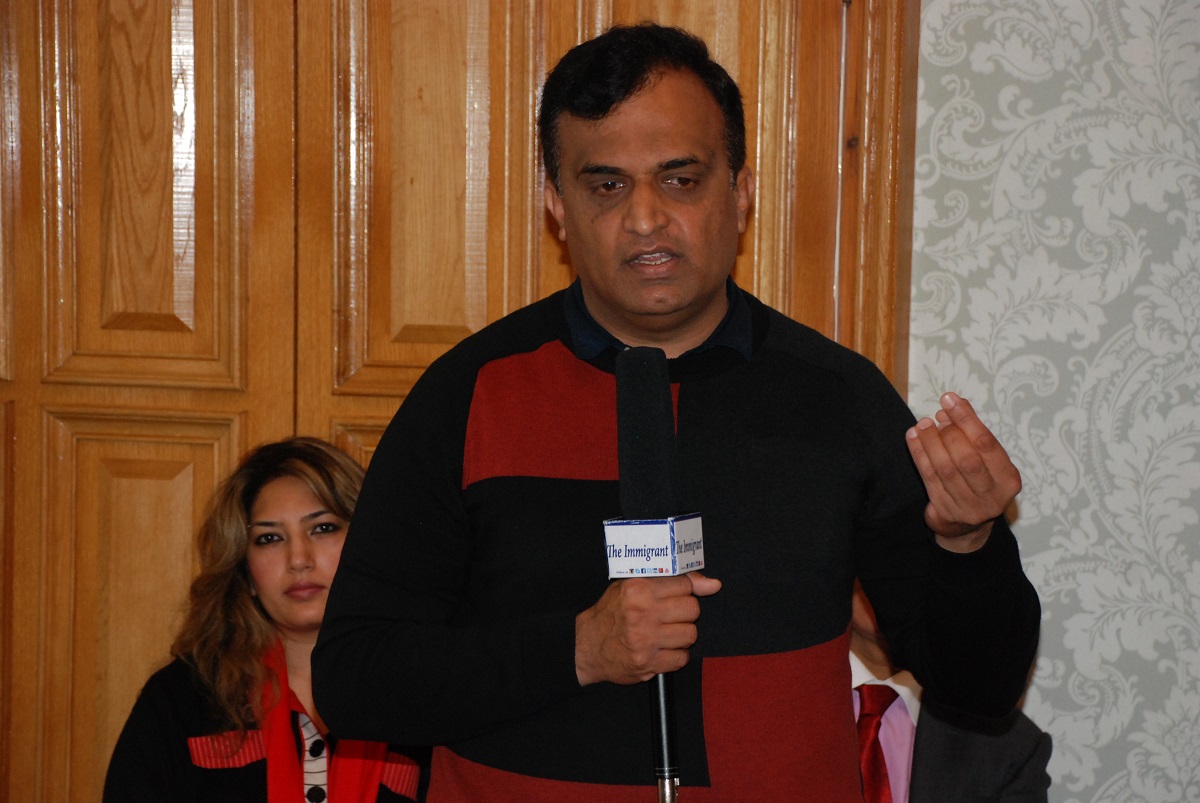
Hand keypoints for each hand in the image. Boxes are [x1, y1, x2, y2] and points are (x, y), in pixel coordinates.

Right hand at [574, 572, 720, 685]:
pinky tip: (663, 649)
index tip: (675, 596)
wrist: (586, 647)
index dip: (683, 591)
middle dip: (685, 613)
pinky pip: (681, 658)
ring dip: (682, 635)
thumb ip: (673, 582)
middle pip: (691, 609)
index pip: (684, 585)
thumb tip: (713, 584)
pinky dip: (676, 655)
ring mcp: (645, 640)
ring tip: (666, 633)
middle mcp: (642, 613)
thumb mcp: (633, 586)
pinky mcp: (647, 663)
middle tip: (670, 616)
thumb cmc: (610, 614)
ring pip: (690, 634)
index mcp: (638, 589)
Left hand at [906, 392, 1021, 552]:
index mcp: (1008, 480)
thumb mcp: (986, 461)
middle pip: (967, 459)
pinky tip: (913, 437)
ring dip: (930, 442)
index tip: (949, 399)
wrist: (968, 526)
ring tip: (923, 424)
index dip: (967, 419)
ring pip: (945, 469)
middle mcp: (992, 497)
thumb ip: (973, 435)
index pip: (987, 444)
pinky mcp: (944, 512)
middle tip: (937, 417)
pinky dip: (919, 454)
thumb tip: (952, 405)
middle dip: (949, 433)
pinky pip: (928, 478)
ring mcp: (967, 508)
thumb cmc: (979, 482)